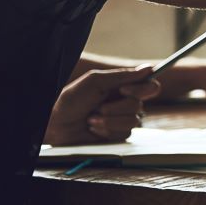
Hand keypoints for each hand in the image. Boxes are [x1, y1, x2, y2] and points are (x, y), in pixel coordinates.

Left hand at [45, 67, 159, 145]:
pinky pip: (124, 134)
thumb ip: (122, 75)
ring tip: (91, 119)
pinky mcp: (117, 135)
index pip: (149, 86)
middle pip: (139, 105)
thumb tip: (149, 68)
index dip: (142, 89)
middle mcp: (125, 103)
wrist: (55, 124)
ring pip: (133, 121)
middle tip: (98, 107)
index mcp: (123, 87)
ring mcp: (122, 119)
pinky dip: (106, 131)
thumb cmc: (71, 100)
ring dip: (109, 121)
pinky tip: (93, 129)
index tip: (124, 90)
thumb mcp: (95, 82)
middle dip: (116, 108)